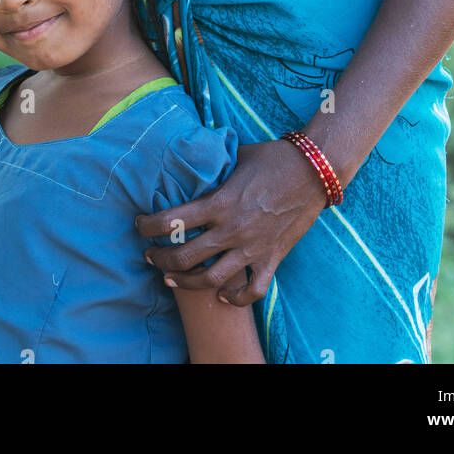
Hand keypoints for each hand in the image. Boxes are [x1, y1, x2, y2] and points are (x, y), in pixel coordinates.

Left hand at [136, 139, 325, 304]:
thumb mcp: (236, 155)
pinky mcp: (272, 259)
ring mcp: (252, 248)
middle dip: (159, 257)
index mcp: (220, 202)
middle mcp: (232, 229)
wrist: (313, 171)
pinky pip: (251, 291)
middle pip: (185, 256)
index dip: (148, 225)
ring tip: (171, 277)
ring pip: (210, 280)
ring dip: (185, 281)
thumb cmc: (272, 157)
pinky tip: (222, 294)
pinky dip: (234, 298)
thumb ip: (213, 165)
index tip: (139, 224)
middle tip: (149, 254)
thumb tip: (191, 156)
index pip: (172, 220)